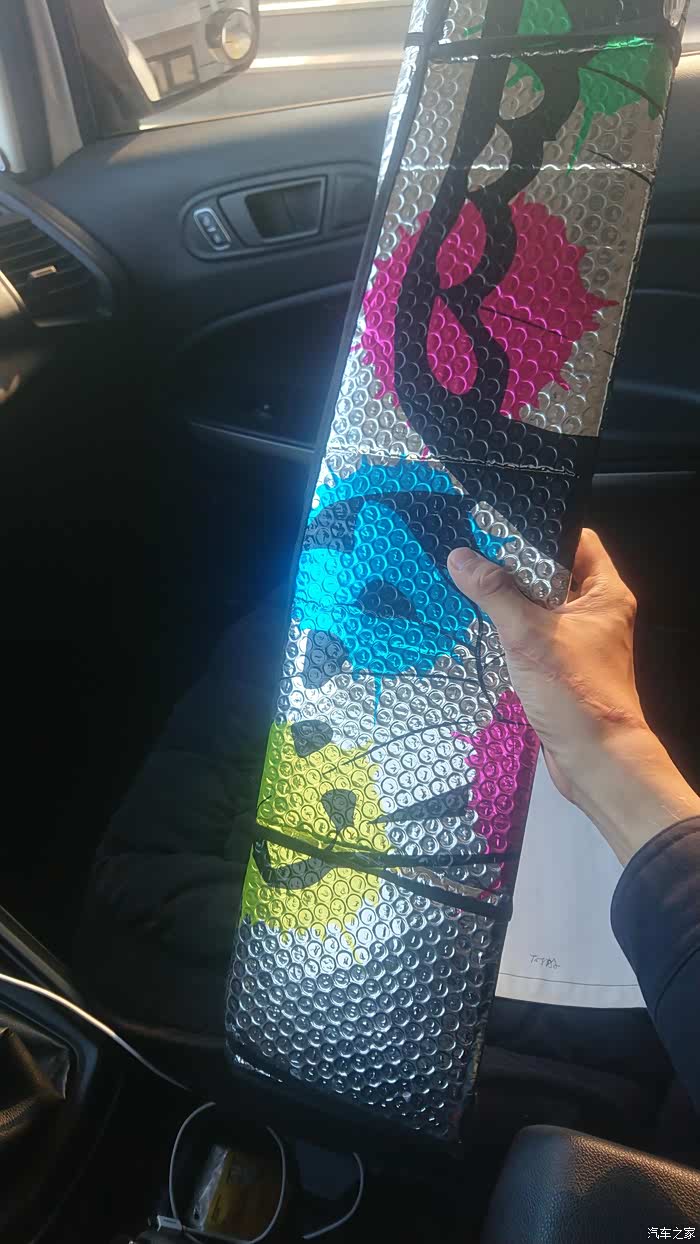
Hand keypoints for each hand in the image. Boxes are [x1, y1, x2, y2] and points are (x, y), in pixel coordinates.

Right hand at [447, 530, 699, 863]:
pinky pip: (531, 635)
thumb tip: (459, 556)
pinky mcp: (560, 667)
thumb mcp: (529, 635)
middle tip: (469, 551)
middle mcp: (595, 611)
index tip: (499, 525)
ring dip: (506, 599)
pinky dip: (507, 630)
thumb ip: (495, 593)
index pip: (576, 540)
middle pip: (551, 572)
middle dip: (512, 565)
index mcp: (604, 593)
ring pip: (538, 606)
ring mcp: (578, 641)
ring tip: (463, 581)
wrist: (596, 760)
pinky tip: (474, 624)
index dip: (541, 529)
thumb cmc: (575, 692)